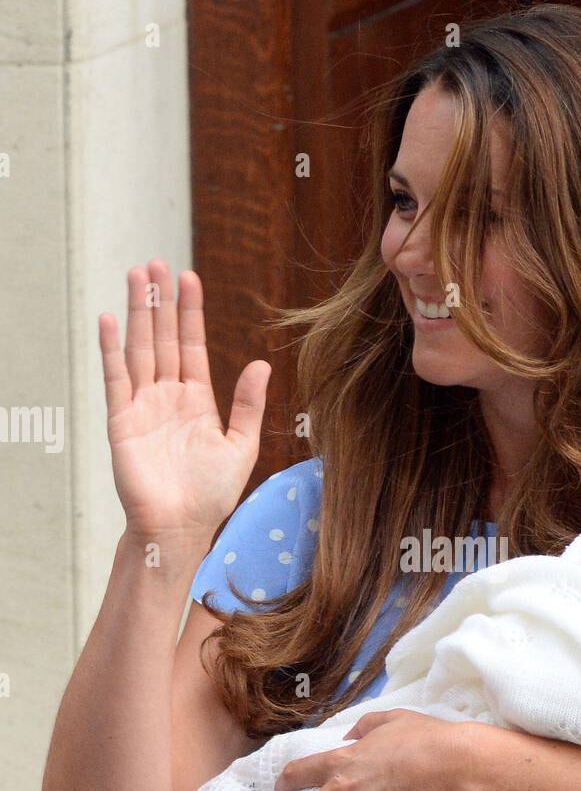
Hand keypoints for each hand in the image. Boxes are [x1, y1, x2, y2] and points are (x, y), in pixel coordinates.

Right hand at [99, 259, 271, 538]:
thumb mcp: (241, 446)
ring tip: (136, 276)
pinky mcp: (121, 421)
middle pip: (163, 338)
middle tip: (156, 262)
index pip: (192, 345)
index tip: (188, 276)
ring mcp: (143, 406)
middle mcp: (167, 397)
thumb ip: (248, 404)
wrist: (181, 527)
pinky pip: (115, 378)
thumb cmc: (212, 494)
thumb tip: (262, 363)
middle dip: (160, 301)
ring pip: (140, 349)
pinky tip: (109, 320)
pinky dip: (111, 349)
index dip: (190, 311)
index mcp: (197, 400)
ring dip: (137, 314)